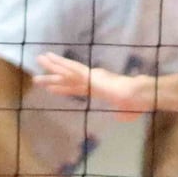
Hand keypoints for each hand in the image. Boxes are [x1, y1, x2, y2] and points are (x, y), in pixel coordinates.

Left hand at [35, 52, 158, 115]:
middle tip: (38, 70)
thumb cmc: (137, 103)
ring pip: (67, 71)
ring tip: (39, 59)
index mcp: (99, 88)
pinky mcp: (90, 76)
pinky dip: (60, 64)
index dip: (64, 88)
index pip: (77, 88)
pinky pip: (71, 70)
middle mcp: (93, 80)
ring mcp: (91, 77)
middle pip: (68, 77)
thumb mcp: (128, 112)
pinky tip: (49, 58)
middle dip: (53, 74)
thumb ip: (123, 114)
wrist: (139, 96)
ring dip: (52, 66)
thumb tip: (119, 117)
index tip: (52, 87)